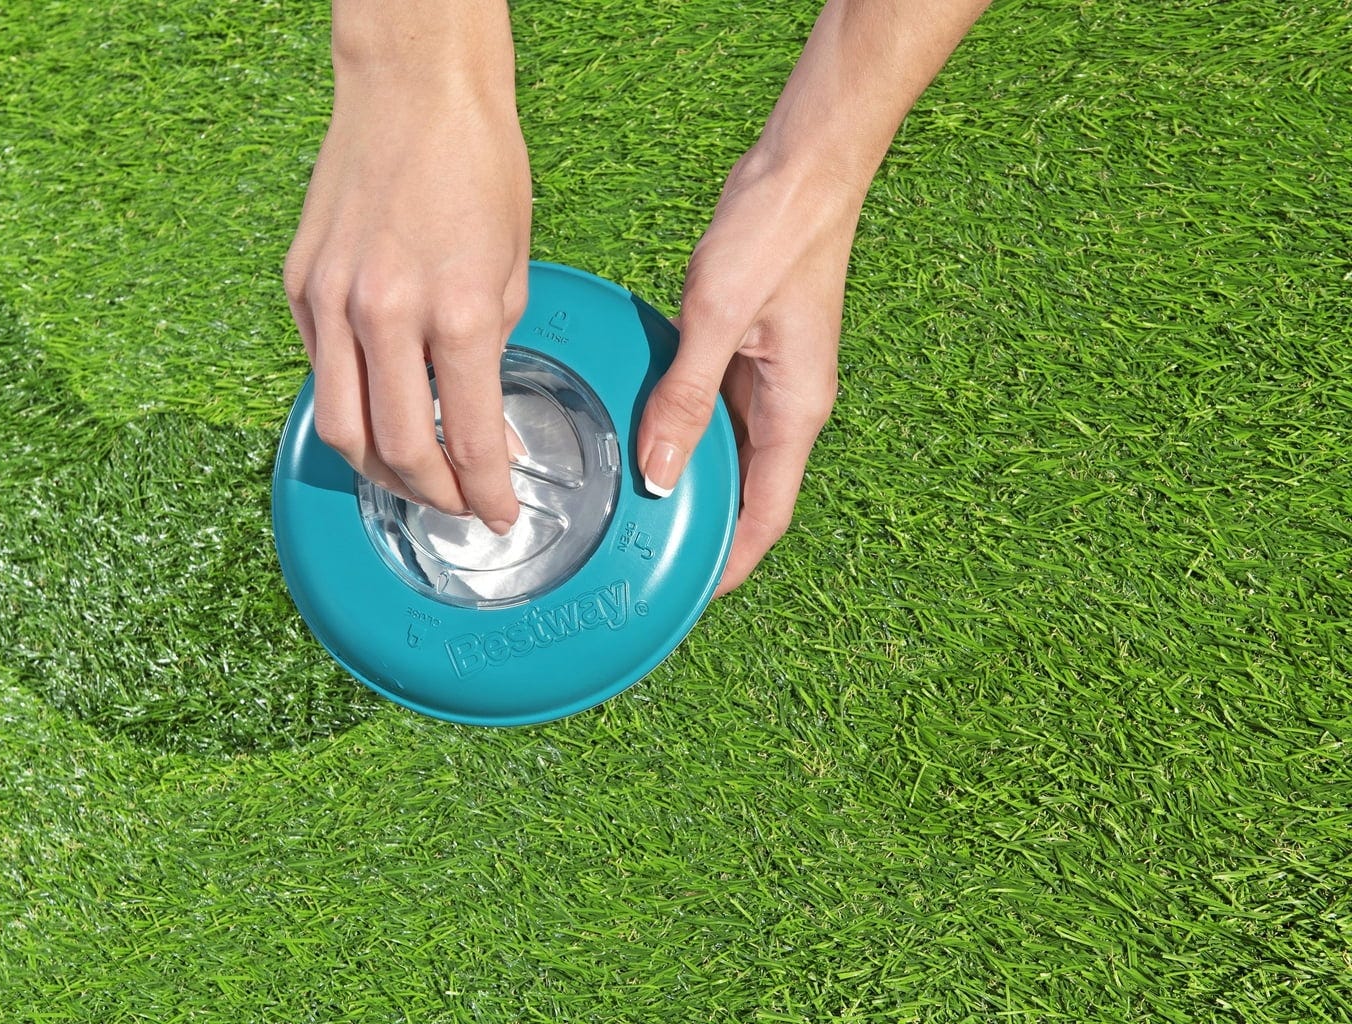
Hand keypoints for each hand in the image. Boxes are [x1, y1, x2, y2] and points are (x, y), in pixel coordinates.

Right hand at [283, 21, 529, 533]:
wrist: (415, 89)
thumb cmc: (477, 163)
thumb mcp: (514, 266)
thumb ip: (491, 346)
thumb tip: (477, 407)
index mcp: (457, 313)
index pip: (468, 440)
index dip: (486, 493)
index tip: (498, 513)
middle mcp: (386, 315)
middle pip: (397, 453)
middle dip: (434, 497)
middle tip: (459, 505)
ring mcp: (333, 301)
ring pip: (342, 428)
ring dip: (380, 472)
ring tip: (412, 479)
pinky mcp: (301, 285)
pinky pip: (321, 373)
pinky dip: (350, 408)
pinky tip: (378, 412)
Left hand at [637, 148, 858, 595]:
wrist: (806, 166)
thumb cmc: (778, 231)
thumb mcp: (719, 316)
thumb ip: (687, 398)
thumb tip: (662, 473)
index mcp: (797, 410)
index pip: (767, 515)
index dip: (732, 564)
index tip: (690, 597)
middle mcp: (790, 405)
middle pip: (748, 491)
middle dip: (704, 529)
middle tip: (643, 559)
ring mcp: (772, 379)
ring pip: (730, 453)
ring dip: (692, 481)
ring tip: (636, 510)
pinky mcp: (751, 351)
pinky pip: (717, 411)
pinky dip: (686, 432)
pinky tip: (646, 435)